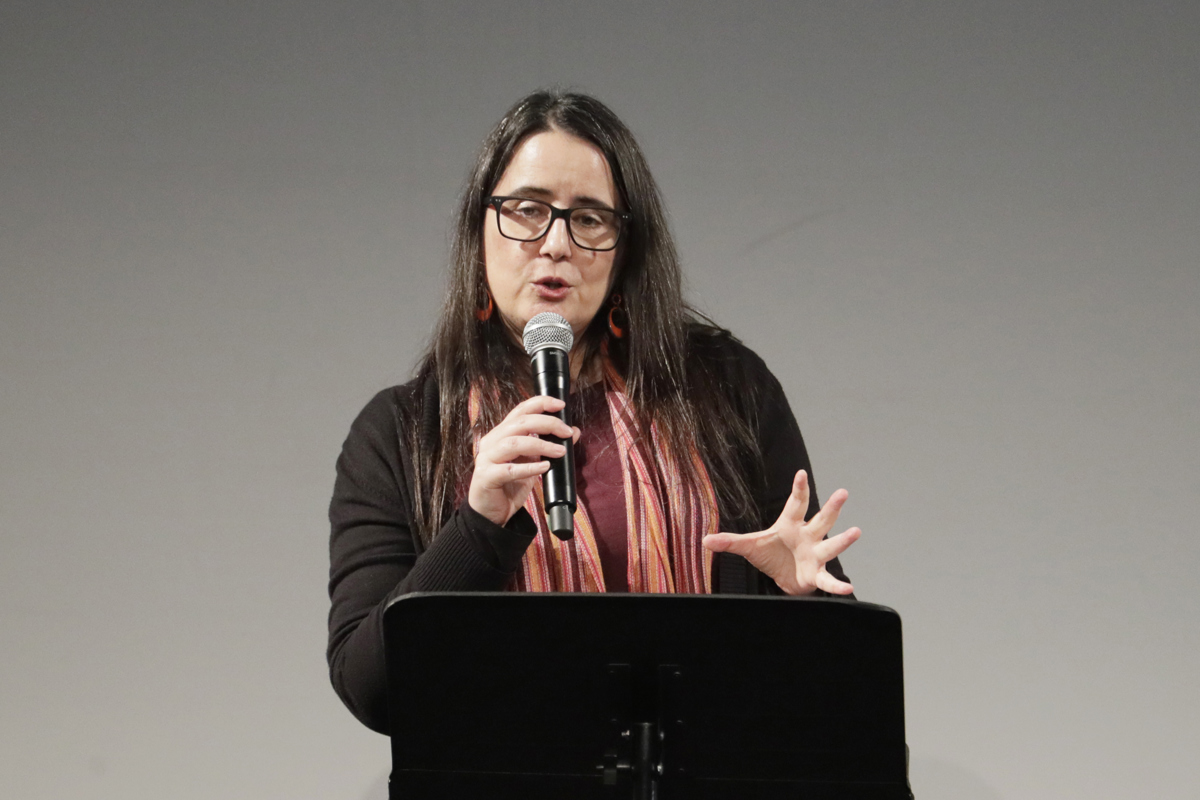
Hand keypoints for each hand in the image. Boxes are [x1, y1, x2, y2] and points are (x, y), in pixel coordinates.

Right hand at [467, 395, 580, 526]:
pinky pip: (509, 470)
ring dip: (541, 445)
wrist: (491, 513)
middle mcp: (492, 441)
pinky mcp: (486, 477)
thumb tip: (574, 431)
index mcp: (502, 433)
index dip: (540, 403)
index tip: (561, 405)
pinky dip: (529, 467)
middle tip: (567, 432)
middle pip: (520, 422)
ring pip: (514, 442)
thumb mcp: (534, 463)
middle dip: (547, 423)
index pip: (520, 410)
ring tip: (560, 451)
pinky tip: (544, 468)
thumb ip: (550, 446)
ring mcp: (486, 458)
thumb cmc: (510, 485)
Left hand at [702, 470, 858, 595]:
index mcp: (790, 525)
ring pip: (831, 545)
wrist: (782, 578)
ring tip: (855, 532)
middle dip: (831, 508)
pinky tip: (848, 588)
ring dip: (843, 540)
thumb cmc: (771, 555)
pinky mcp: (816, 574)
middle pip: (821, 520)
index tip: (800, 473)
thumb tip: (704, 540)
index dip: (798, 489)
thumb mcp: (749, 546)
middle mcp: (807, 536)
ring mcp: (815, 554)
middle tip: (843, 493)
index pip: (795, 504)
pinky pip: (828, 579)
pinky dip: (837, 585)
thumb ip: (729, 542)